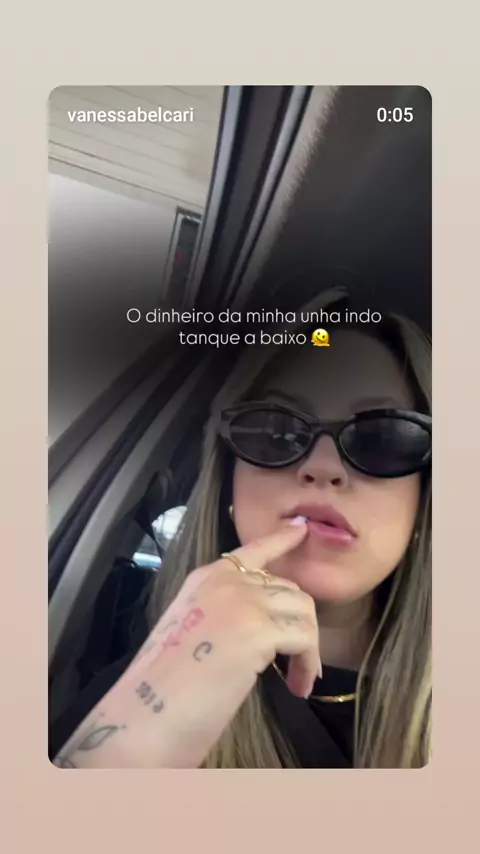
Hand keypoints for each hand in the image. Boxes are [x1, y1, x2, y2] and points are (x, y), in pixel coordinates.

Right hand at [53, 518, 319, 768]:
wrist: (146, 716)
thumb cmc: (165, 689)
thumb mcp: (193, 630)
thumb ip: (224, 612)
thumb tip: (262, 623)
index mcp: (205, 579)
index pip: (253, 549)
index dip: (282, 539)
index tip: (302, 530)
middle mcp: (224, 580)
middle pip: (288, 588)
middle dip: (301, 626)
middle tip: (297, 668)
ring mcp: (241, 601)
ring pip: (302, 610)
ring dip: (309, 647)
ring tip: (298, 680)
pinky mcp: (256, 629)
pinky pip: (304, 638)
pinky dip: (307, 663)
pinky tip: (296, 688)